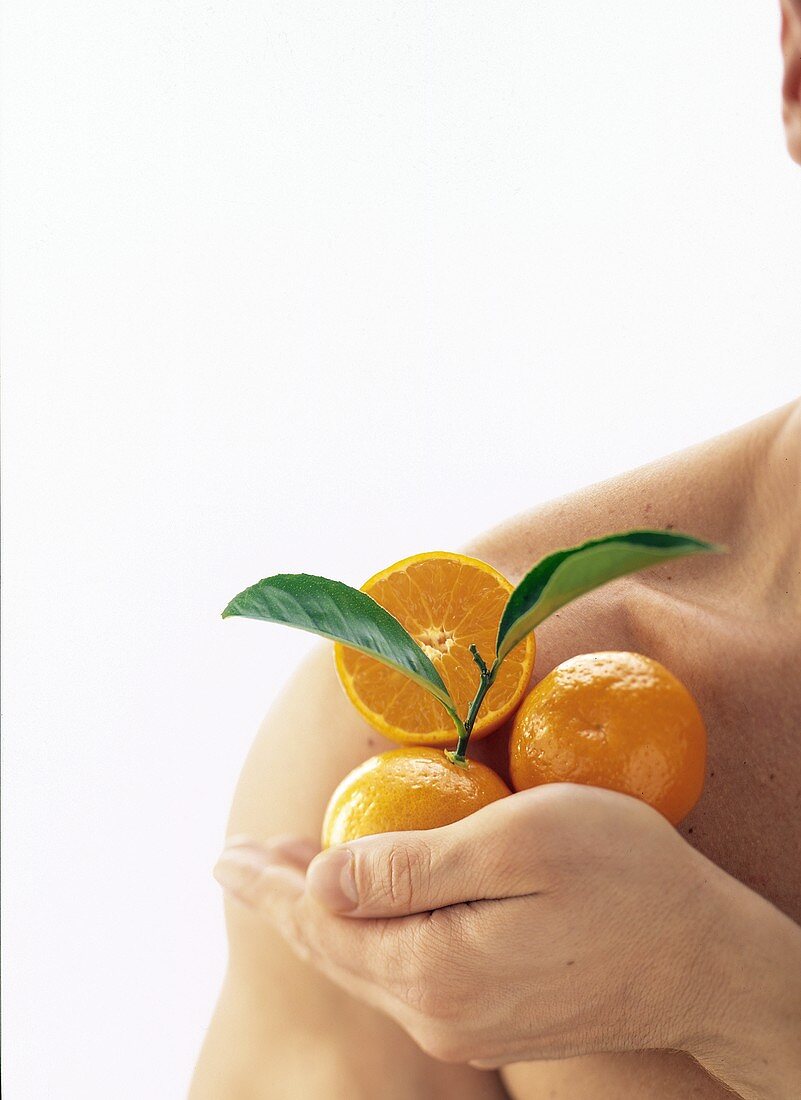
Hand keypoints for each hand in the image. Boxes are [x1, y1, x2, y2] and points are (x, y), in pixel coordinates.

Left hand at [214, 785, 731, 1066]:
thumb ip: (414, 864)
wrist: (708, 963)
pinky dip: (366, 935)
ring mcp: (465, 1024)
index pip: (321, 922)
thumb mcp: (519, 842)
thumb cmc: (625, 879)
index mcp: (434, 967)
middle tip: (240, 858)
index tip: (224, 855)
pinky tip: (362, 909)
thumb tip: (322, 881)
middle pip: (334, 949)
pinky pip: (401, 974)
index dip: (268, 884)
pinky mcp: (491, 1019)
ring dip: (322, 915)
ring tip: (287, 874)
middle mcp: (438, 1012)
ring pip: (365, 964)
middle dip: (283, 898)